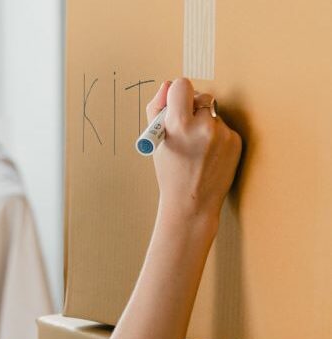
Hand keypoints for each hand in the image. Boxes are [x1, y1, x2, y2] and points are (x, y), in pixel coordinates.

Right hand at [146, 78, 242, 222]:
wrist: (191, 201)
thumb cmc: (169, 171)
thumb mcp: (154, 140)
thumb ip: (157, 107)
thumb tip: (168, 85)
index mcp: (179, 124)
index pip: (182, 85)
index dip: (177, 93)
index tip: (176, 102)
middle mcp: (203, 126)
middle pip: (202, 96)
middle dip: (193, 107)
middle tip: (186, 126)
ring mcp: (223, 134)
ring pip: (213, 112)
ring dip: (205, 121)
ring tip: (197, 145)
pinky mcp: (236, 141)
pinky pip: (224, 127)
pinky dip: (216, 135)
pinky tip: (209, 152)